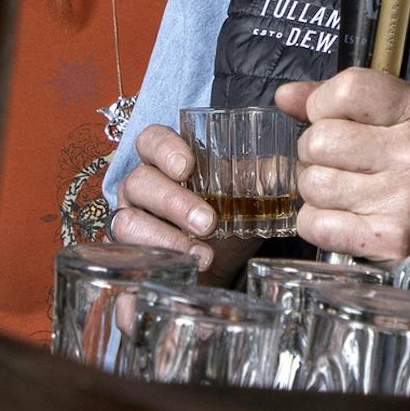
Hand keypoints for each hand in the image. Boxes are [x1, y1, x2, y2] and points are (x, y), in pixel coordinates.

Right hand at [112, 124, 254, 281]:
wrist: (216, 270)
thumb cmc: (226, 222)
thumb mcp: (246, 199)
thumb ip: (261, 181)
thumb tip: (282, 169)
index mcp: (166, 163)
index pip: (151, 140)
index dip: (164, 149)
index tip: (187, 167)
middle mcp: (141, 188)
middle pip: (139, 181)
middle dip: (174, 202)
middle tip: (208, 223)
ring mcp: (130, 221)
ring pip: (127, 220)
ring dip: (166, 238)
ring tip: (203, 255)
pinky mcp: (128, 255)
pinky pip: (126, 258)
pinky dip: (156, 265)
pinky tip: (188, 268)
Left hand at [275, 69, 409, 261]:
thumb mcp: (394, 118)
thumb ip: (339, 100)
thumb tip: (286, 96)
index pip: (348, 88)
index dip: (323, 104)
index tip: (333, 119)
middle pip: (319, 140)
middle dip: (316, 152)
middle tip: (340, 162)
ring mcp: (405, 200)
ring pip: (312, 184)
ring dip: (316, 190)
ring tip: (344, 191)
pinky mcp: (388, 239)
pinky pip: (314, 223)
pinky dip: (316, 223)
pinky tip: (342, 218)